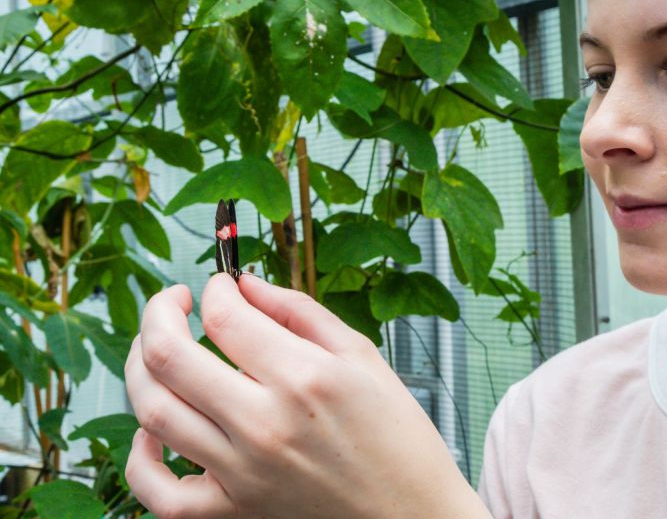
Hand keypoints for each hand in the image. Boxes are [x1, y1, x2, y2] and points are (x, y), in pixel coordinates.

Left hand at [124, 272, 490, 517]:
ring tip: (158, 349)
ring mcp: (243, 472)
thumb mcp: (361, 356)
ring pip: (154, 411)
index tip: (222, 285)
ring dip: (141, 367)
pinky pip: (159, 491)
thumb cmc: (396, 437)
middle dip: (160, 312)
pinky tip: (151, 430)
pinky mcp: (233, 512)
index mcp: (304, 377)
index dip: (215, 288)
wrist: (412, 513)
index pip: (224, 316)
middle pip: (169, 356)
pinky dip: (139, 458)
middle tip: (174, 301)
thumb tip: (245, 285)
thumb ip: (299, 312)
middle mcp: (265, 424)